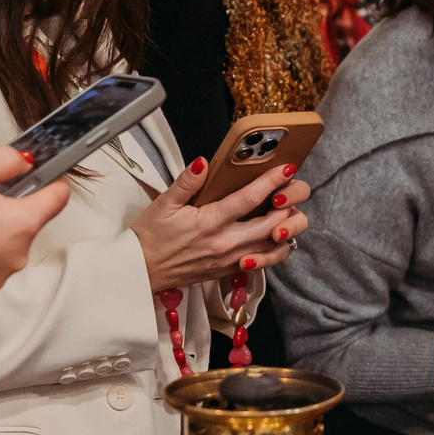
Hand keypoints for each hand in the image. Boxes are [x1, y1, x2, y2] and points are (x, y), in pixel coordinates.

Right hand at [130, 159, 311, 292]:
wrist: (140, 272)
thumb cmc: (150, 237)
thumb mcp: (164, 203)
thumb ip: (187, 182)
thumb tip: (203, 162)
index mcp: (209, 223)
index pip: (249, 199)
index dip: (271, 181)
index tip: (286, 168)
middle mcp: (224, 244)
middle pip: (271, 225)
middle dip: (287, 206)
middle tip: (292, 189)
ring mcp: (228, 261)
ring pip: (272, 248)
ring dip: (285, 230)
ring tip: (288, 213)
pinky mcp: (227, 272)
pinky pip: (261, 263)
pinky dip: (273, 249)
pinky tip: (275, 235)